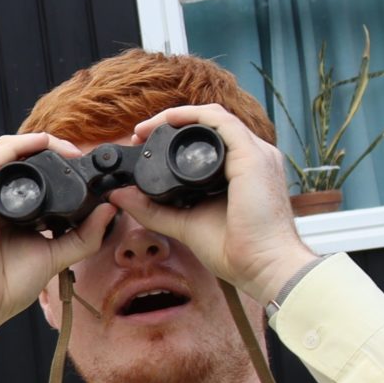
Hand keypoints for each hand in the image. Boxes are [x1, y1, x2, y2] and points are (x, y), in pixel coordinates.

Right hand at [0, 134, 118, 373]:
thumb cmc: (5, 287)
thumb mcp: (55, 256)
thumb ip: (84, 236)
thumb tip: (109, 210)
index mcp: (13, 211)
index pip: (34, 173)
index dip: (59, 162)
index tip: (86, 167)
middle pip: (21, 157)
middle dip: (52, 148)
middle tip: (80, 156)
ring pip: (8, 150)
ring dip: (39, 142)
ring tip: (67, 150)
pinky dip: (19, 145)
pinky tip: (41, 143)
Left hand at [120, 105, 317, 302]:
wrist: (263, 266)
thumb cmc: (237, 251)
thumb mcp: (184, 223)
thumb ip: (152, 209)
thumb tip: (119, 195)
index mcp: (242, 170)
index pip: (209, 139)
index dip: (175, 135)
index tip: (143, 144)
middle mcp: (253, 156)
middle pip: (209, 124)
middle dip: (172, 123)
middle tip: (139, 134)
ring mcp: (256, 154)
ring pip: (214, 118)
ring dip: (177, 116)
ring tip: (147, 128)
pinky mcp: (252, 156)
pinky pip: (221, 122)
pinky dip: (193, 116)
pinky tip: (169, 120)